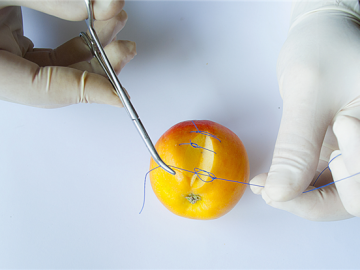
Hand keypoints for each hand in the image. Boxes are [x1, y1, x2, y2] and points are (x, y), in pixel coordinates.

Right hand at [0, 0, 135, 107]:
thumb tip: (92, 8)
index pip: (42, 89)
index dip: (84, 90)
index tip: (119, 94)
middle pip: (58, 80)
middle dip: (99, 62)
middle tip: (127, 46)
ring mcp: (2, 56)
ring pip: (58, 66)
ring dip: (93, 46)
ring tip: (116, 21)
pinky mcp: (8, 41)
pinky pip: (51, 52)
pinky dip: (77, 39)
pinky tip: (94, 22)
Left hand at [250, 1, 359, 220]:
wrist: (320, 34)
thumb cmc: (320, 52)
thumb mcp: (306, 96)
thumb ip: (296, 147)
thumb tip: (281, 193)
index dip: (321, 195)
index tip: (275, 184)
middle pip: (352, 197)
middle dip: (307, 201)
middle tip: (269, 193)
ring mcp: (357, 149)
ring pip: (337, 193)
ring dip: (299, 195)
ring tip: (266, 187)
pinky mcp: (342, 149)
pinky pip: (325, 179)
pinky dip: (298, 183)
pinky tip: (273, 180)